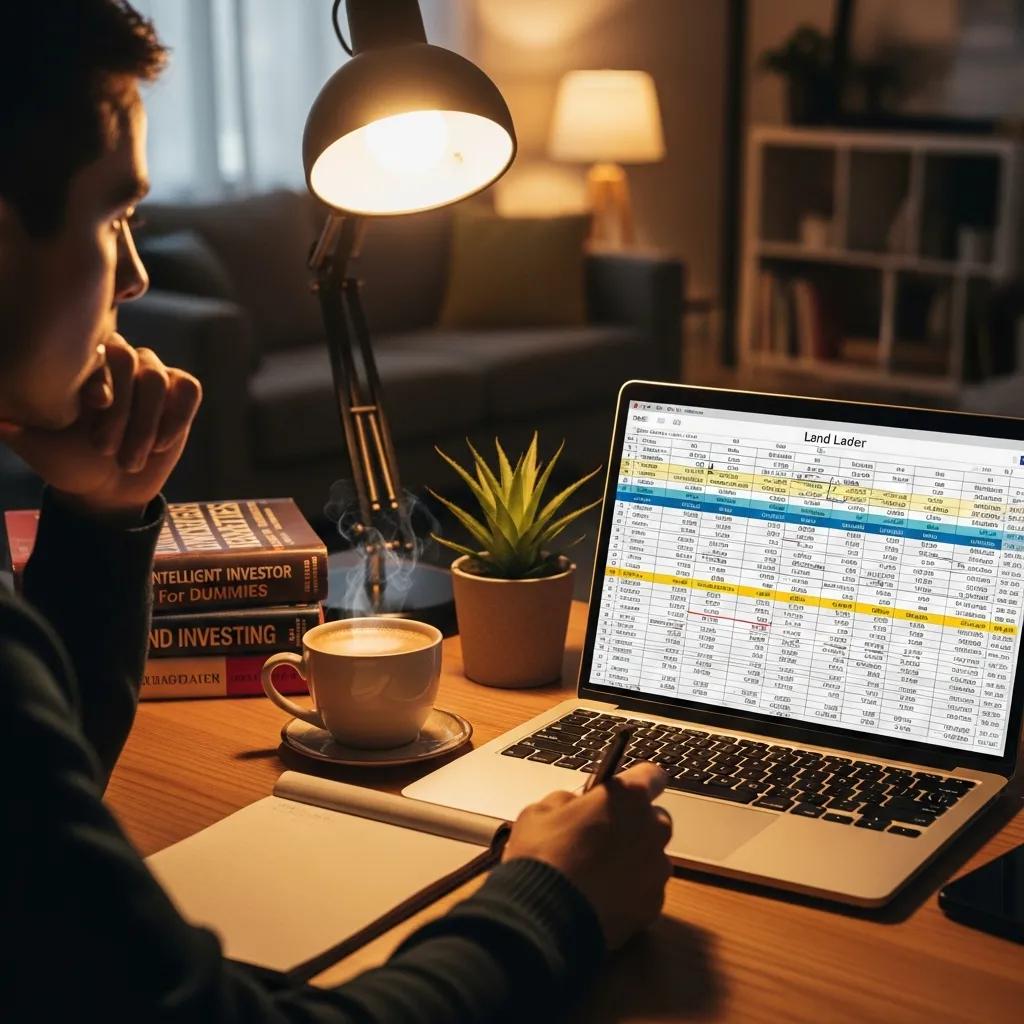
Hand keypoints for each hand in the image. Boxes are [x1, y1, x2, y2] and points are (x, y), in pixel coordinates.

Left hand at [0, 333, 201, 520]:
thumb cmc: (68, 462)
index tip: (94, 407)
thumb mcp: (39, 446)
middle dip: (124, 411)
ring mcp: (153, 376)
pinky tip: (160, 446)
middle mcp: (120, 362)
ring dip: (146, 425)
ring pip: (159, 380)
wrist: (107, 488)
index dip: (102, 379)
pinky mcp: (180, 395)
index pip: (99, 351)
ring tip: (131, 460)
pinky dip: (176, 419)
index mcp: (85, 364)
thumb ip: (18, 428)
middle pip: (133, 361)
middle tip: (105, 450)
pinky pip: (188, 390)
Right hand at [502, 762, 672, 948]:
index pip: (652, 775)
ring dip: (632, 859)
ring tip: (596, 873)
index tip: (619, 792)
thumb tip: (578, 806)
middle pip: (654, 819)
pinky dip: (629, 891)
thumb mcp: (541, 810)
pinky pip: (645, 890)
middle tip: (600, 835)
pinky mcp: (653, 906)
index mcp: (629, 798)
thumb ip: (570, 801)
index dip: (635, 782)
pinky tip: (600, 897)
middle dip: (634, 824)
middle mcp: (652, 831)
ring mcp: (656, 871)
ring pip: (651, 857)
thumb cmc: (542, 856)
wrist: (543, 917)